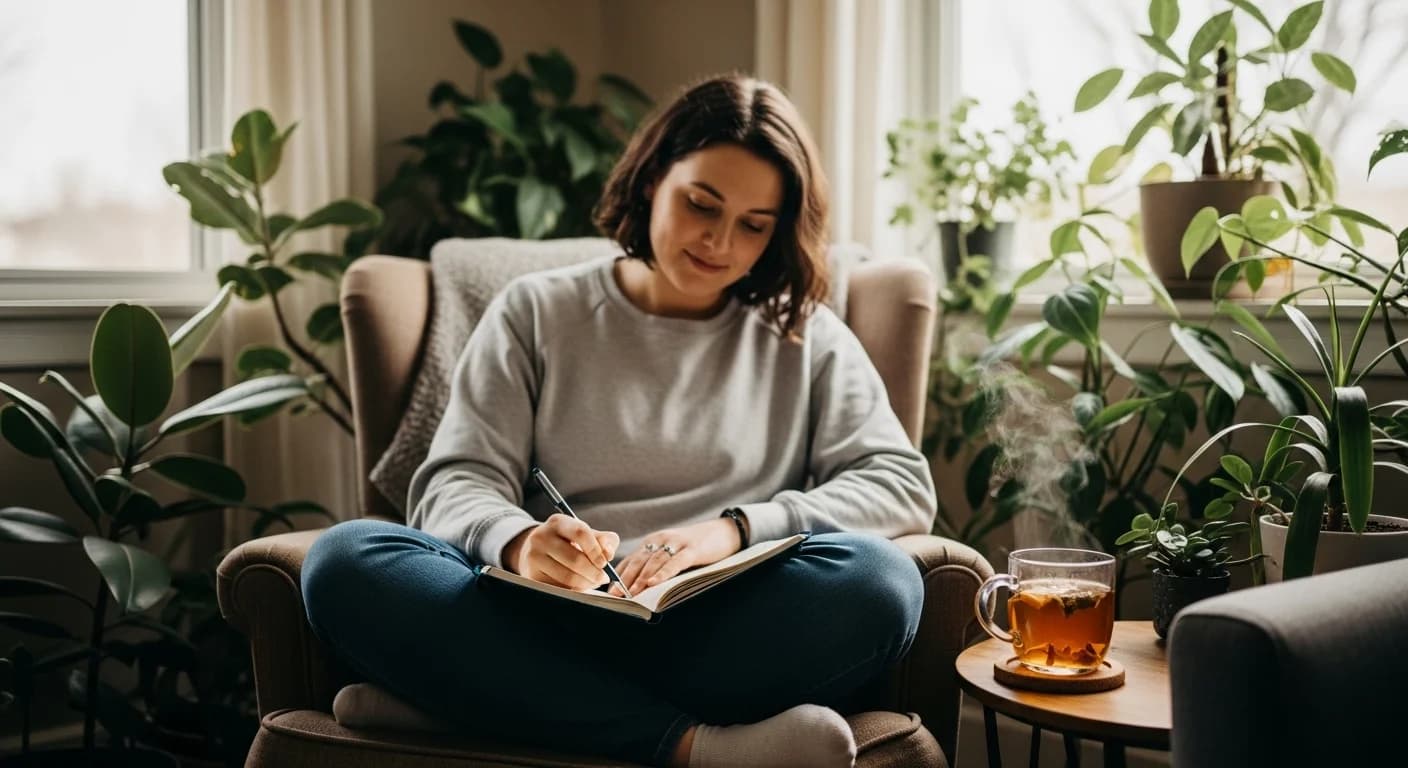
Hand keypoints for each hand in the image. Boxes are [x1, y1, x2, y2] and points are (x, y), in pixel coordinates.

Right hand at [503, 514, 619, 591]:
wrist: (534, 550)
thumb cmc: (567, 542)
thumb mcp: (584, 533)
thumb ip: (603, 540)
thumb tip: (608, 553)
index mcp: (558, 522)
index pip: (581, 533)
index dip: (596, 551)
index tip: (605, 563)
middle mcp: (541, 537)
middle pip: (575, 560)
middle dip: (594, 573)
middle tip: (603, 578)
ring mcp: (533, 557)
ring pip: (568, 578)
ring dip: (586, 584)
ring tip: (593, 582)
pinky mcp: (531, 575)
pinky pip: (559, 588)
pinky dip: (574, 590)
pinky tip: (578, 586)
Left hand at [609, 518, 741, 596]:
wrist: (724, 533)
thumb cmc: (695, 548)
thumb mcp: (671, 554)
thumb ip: (655, 565)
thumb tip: (636, 588)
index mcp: (652, 542)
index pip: (631, 560)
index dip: (619, 576)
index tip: (609, 593)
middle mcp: (660, 540)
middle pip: (638, 561)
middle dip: (624, 580)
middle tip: (615, 596)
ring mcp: (676, 543)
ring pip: (653, 562)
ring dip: (640, 578)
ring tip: (631, 593)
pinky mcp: (692, 549)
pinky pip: (674, 563)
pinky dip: (662, 574)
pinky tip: (653, 583)